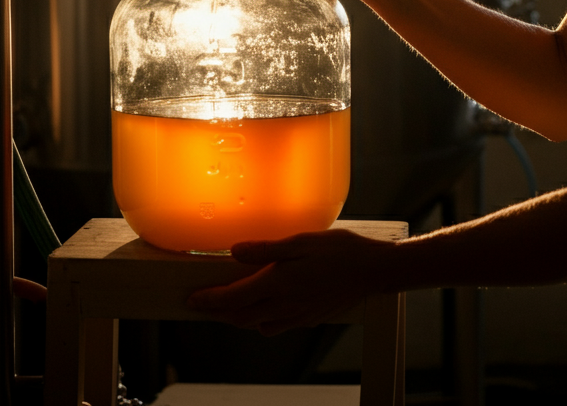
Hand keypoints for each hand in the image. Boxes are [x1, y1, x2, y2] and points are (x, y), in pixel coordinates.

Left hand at [186, 228, 394, 335]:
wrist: (373, 271)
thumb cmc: (339, 250)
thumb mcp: (300, 241)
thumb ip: (265, 249)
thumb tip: (235, 252)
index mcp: (278, 284)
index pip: (234, 298)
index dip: (210, 300)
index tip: (192, 299)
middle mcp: (284, 306)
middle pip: (241, 316)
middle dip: (219, 311)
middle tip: (203, 303)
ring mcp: (297, 316)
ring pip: (257, 324)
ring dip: (238, 317)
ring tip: (228, 305)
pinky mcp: (309, 319)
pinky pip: (276, 326)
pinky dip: (261, 321)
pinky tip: (264, 308)